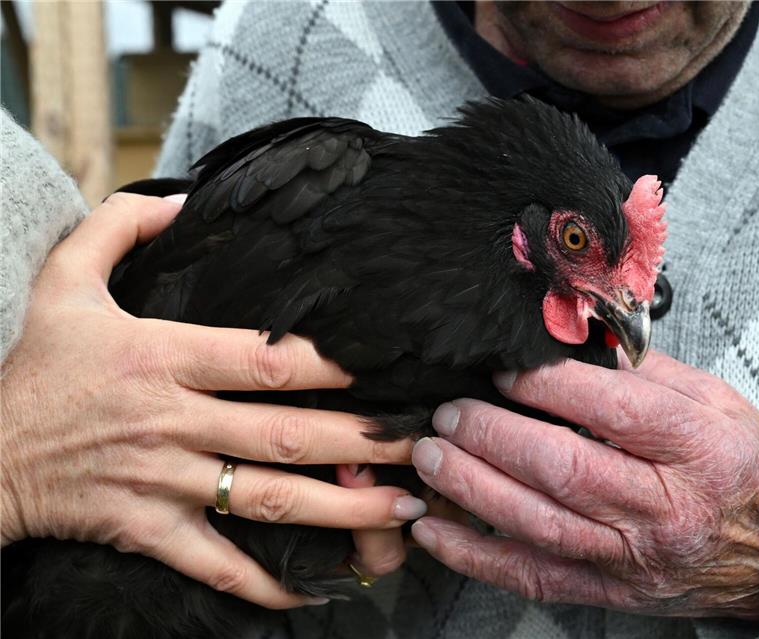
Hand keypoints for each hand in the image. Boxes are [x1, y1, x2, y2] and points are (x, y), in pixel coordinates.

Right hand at [0, 193, 421, 608]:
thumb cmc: (35, 367)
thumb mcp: (63, 279)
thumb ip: (121, 226)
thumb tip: (184, 197)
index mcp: (163, 357)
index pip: (265, 359)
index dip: (331, 365)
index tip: (387, 368)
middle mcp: (172, 420)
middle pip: (285, 433)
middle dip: (361, 442)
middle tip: (421, 444)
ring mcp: (163, 480)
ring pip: (266, 499)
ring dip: (340, 510)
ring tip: (400, 511)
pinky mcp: (146, 528)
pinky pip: (215, 562)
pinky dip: (265, 581)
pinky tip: (315, 588)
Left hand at [409, 352, 758, 618]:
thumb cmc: (747, 467)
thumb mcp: (717, 403)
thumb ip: (647, 372)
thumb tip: (574, 342)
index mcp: (701, 450)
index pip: (613, 410)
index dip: (547, 384)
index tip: (505, 366)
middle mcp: (667, 509)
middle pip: (565, 469)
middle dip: (492, 436)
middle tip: (449, 411)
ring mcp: (636, 558)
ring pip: (540, 524)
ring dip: (473, 487)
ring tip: (430, 454)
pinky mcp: (612, 591)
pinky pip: (535, 577)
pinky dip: (477, 556)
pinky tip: (435, 529)